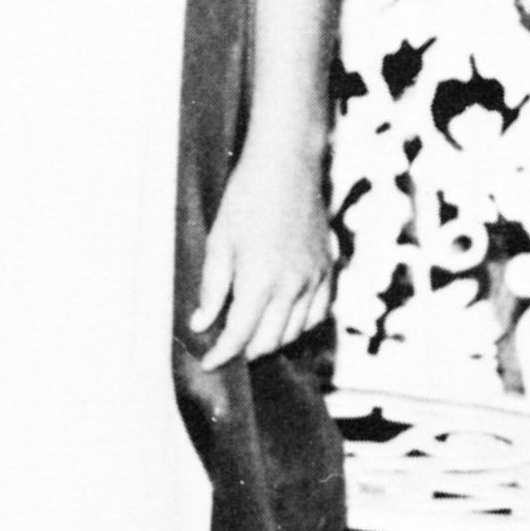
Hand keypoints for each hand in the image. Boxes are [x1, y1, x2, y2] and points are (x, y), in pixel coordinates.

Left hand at [192, 142, 334, 369]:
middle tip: (226, 348)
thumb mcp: (219, 242)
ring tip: (252, 336)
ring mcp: (315, 279)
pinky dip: (300, 325)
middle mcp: (292, 286)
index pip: (240, 335)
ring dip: (272, 340)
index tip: (209, 363)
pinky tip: (284, 321)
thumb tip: (201, 324)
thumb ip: (212, 288)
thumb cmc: (246, 200)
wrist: (287, 167)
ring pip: (295, 332)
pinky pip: (319, 313)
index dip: (222, 354)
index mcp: (260, 281)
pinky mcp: (328, 270)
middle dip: (245, 350)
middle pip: (269, 341)